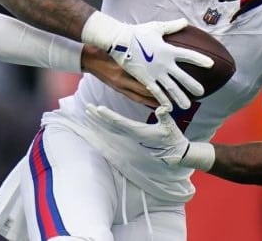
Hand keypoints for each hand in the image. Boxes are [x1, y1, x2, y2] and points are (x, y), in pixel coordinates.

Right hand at [85, 16, 211, 108]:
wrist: (118, 41)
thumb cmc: (137, 33)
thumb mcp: (156, 28)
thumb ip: (172, 26)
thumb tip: (185, 21)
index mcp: (168, 50)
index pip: (188, 55)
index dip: (200, 60)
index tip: (211, 65)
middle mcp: (164, 63)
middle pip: (182, 77)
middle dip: (192, 85)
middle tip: (201, 92)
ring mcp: (155, 73)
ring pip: (170, 88)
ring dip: (179, 97)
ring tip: (187, 105)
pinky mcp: (145, 79)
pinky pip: (156, 91)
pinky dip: (162, 100)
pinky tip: (168, 107)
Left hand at [85, 104, 210, 168]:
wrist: (175, 155)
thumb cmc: (173, 139)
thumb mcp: (171, 126)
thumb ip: (165, 116)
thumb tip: (162, 108)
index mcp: (139, 132)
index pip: (120, 122)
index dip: (108, 115)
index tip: (98, 108)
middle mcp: (131, 137)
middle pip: (110, 126)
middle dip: (98, 117)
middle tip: (86, 107)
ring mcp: (130, 140)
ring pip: (110, 130)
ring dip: (98, 122)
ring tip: (88, 113)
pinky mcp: (131, 141)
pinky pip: (113, 134)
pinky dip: (104, 128)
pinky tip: (97, 125)